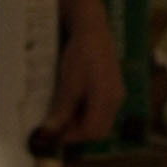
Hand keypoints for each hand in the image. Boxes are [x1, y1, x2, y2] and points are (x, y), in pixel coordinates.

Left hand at [43, 14, 124, 142]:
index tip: (54, 134)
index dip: (72, 136)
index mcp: (107, 100)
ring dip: (82, 122)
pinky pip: (103, 110)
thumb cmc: (80, 55)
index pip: (92, 131)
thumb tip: (50, 132)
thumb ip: (61, 110)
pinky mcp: (113, 87)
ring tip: (63, 112)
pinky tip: (73, 102)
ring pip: (101, 120)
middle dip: (78, 132)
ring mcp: (116, 94)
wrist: (92, 29)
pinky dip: (87, 112)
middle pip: (99, 130)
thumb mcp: (68, 85)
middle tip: (58, 125)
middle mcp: (116, 100)